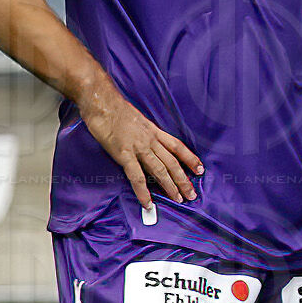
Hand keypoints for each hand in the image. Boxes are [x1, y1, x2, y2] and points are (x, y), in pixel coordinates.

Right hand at [80, 86, 202, 209]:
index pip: (177, 146)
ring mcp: (138, 147)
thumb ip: (144, 132)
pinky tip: (148, 202)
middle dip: (184, 180)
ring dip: (170, 186)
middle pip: (172, 162)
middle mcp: (150, 140)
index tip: (200, 169)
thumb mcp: (137, 119)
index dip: (190, 159)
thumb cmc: (114, 108)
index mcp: (153, 131)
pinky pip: (136, 177)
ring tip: (179, 199)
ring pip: (160, 170)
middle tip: (192, 194)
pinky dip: (143, 192)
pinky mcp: (123, 154)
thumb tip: (146, 142)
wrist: (101, 100)